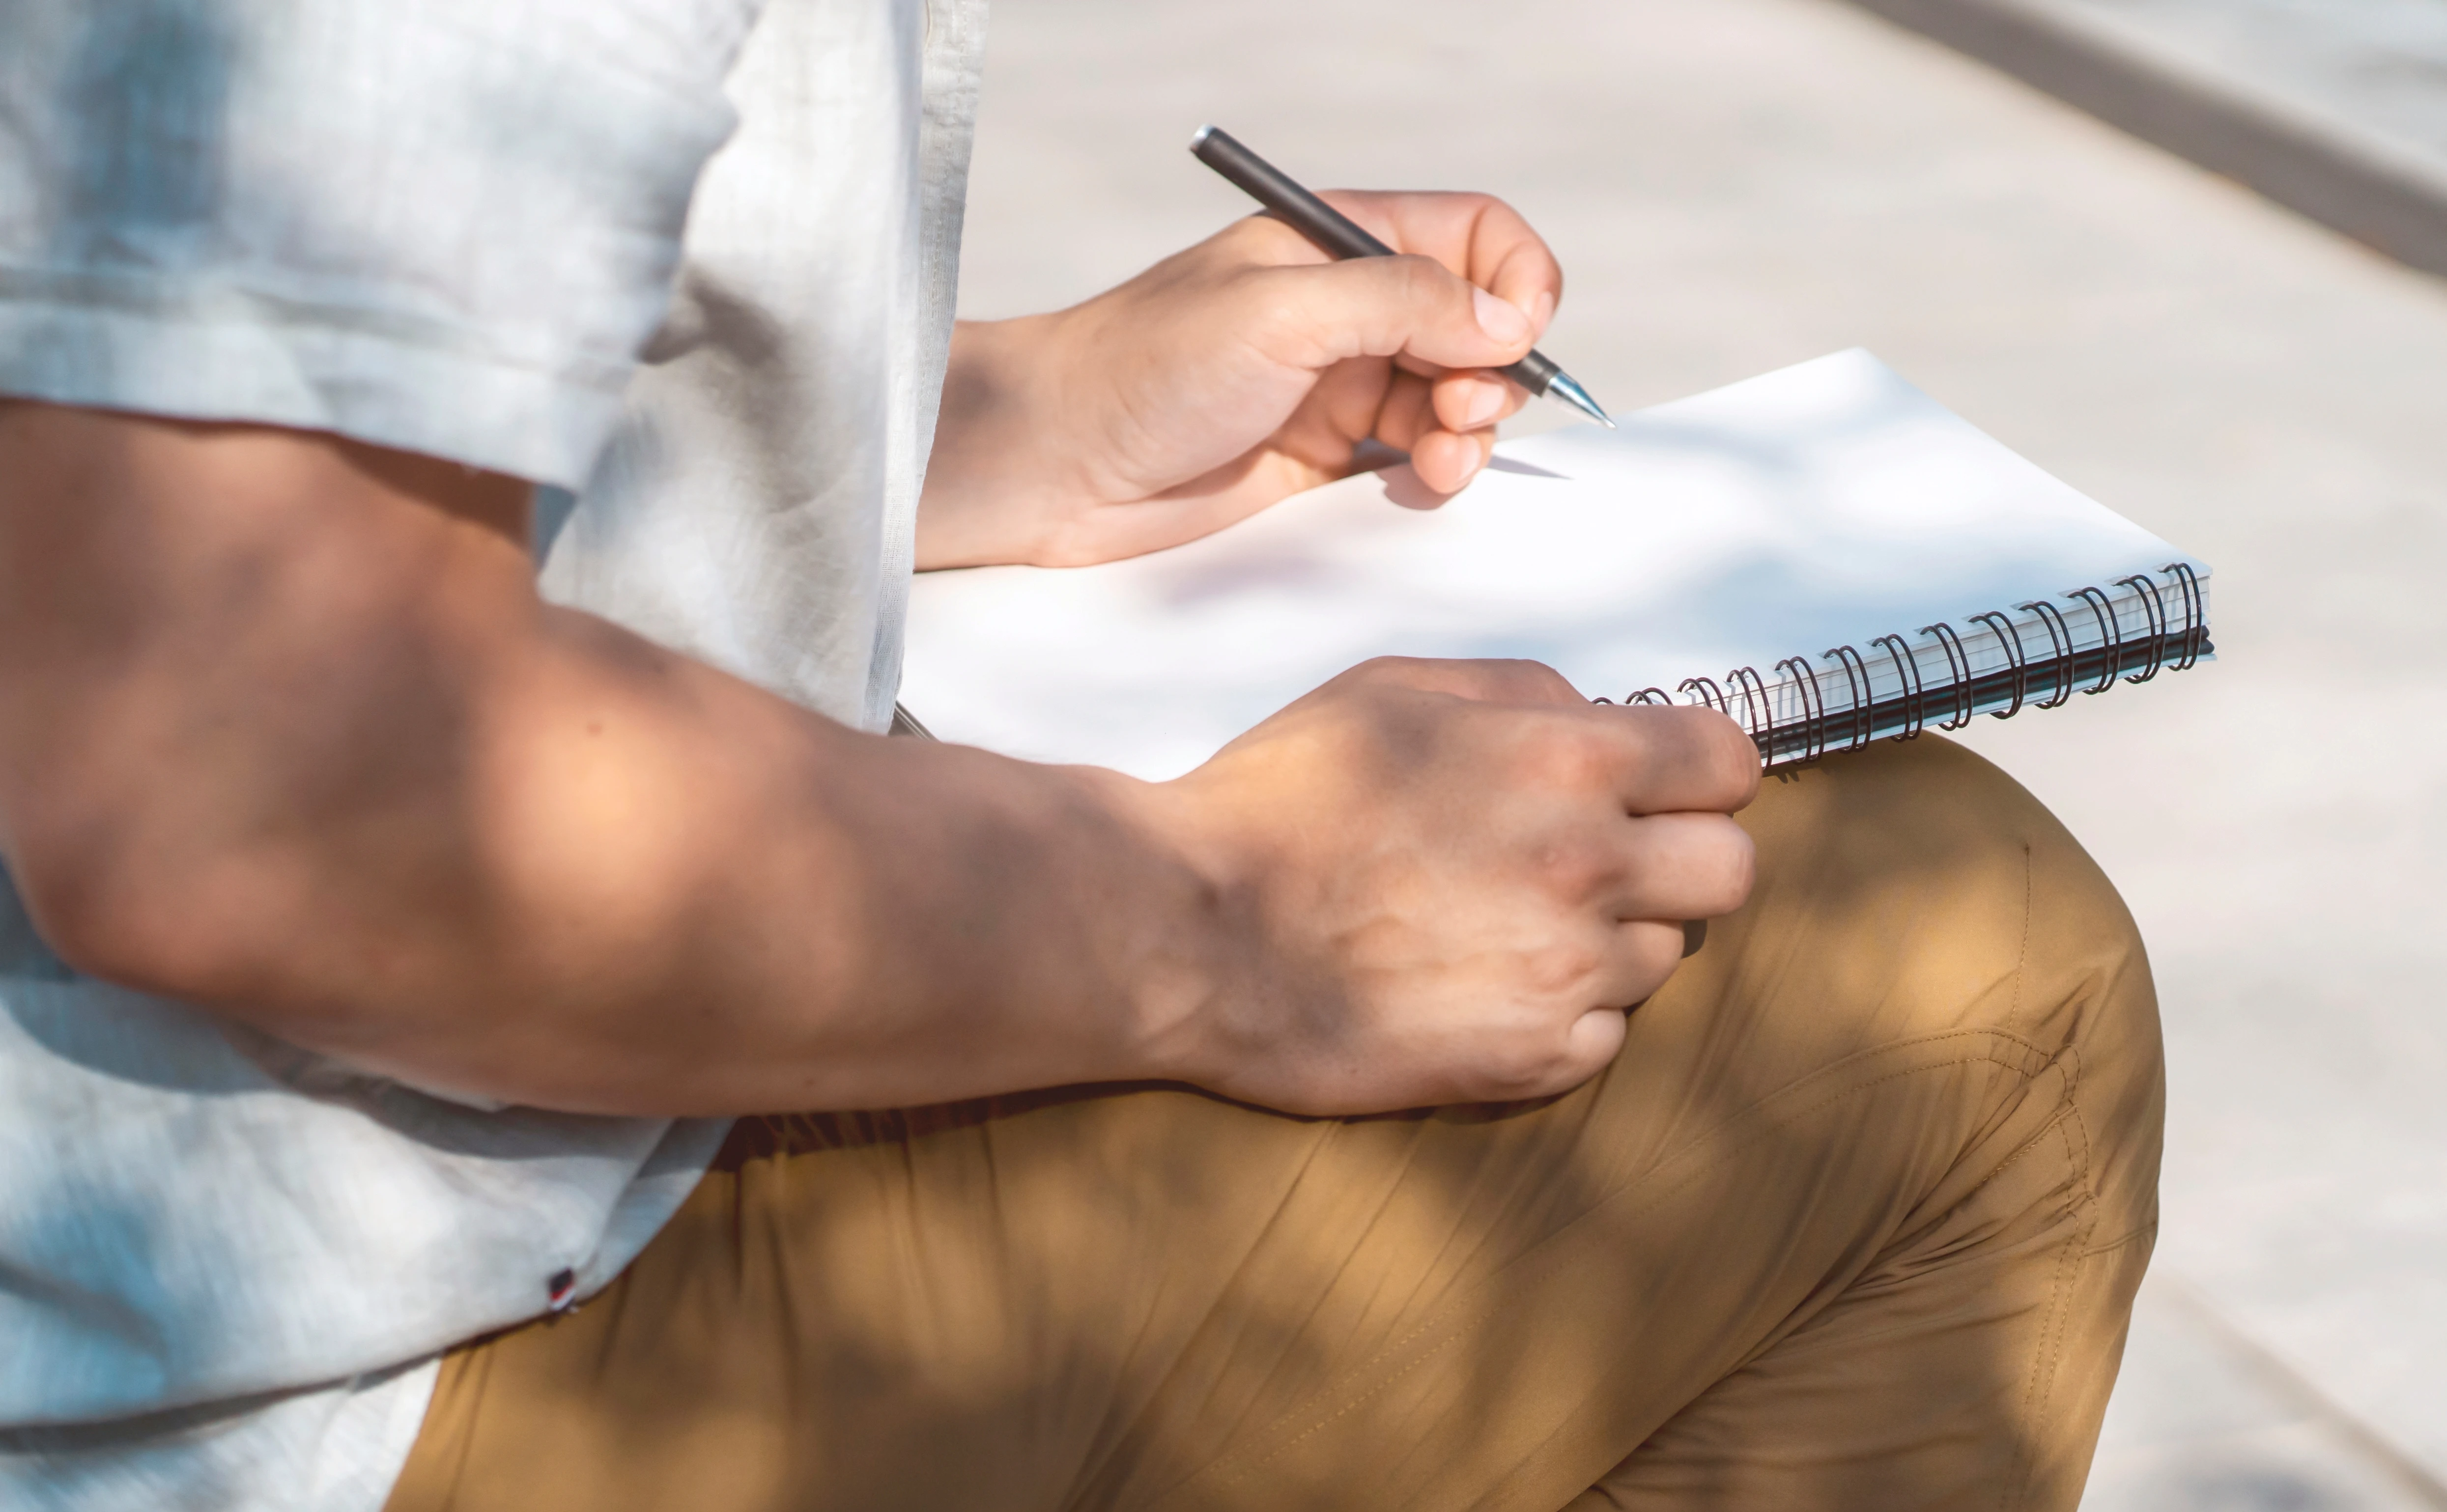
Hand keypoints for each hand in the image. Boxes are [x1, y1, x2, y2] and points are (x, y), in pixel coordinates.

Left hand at [917, 192, 1563, 568]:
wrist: (1059, 463)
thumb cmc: (1144, 368)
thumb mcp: (1282, 311)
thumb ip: (1403, 303)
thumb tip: (1508, 320)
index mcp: (1339, 246)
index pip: (1474, 238)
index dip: (1516, 282)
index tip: (1516, 338)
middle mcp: (1349, 310)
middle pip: (1479, 327)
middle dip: (1493, 372)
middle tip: (1458, 414)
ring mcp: (1339, 386)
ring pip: (1455, 400)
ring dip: (1468, 431)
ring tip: (1434, 460)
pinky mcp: (1324, 457)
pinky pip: (1414, 459)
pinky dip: (1434, 471)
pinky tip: (1415, 482)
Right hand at [1128, 659, 1758, 1113]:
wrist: (1193, 931)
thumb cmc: (1280, 800)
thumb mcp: (1394, 690)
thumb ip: (1522, 692)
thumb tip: (1603, 716)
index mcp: (1565, 761)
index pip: (1729, 765)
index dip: (1694, 770)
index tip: (1658, 783)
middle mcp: (1588, 868)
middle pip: (1728, 872)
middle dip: (1678, 856)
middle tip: (1600, 857)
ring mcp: (1565, 974)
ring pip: (1661, 957)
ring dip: (1609, 938)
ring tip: (1507, 923)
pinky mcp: (1531, 1061)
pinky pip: (1604, 1036)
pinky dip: (1564, 1014)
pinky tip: (1485, 985)